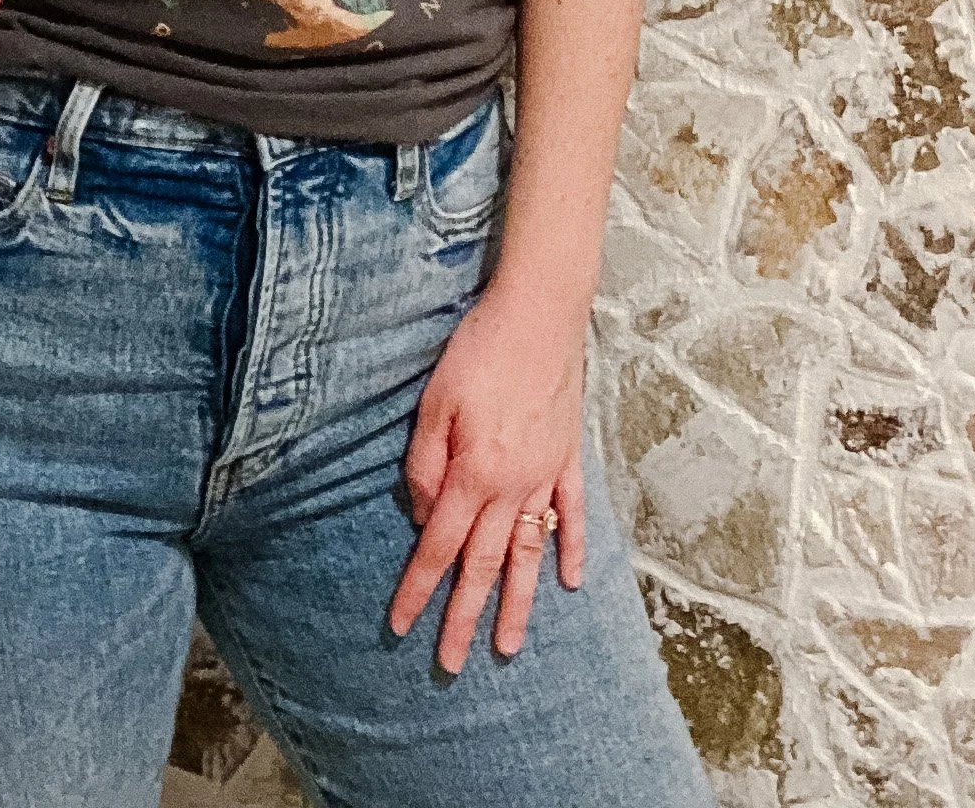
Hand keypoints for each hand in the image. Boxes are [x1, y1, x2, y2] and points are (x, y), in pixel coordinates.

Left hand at [388, 284, 588, 669]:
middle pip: (484, 564)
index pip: (440, 547)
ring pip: (530, 552)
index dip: (418, 589)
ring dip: (517, 602)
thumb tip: (423, 515)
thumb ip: (424, 464)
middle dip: (464, 617)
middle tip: (451, 663)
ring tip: (508, 646)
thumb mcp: (434, 403)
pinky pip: (573, 515)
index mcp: (475, 473)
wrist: (540, 311)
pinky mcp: (568, 456)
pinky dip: (572, 550)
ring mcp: (546, 474)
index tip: (401, 626)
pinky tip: (570, 582)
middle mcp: (514, 485)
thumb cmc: (480, 350)